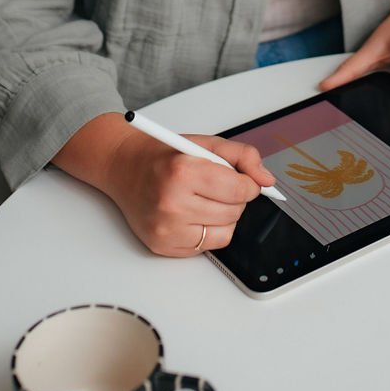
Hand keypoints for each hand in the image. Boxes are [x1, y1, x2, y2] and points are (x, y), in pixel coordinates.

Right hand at [54, 114, 276, 256]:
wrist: (123, 168)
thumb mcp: (205, 143)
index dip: (248, 184)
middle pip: (234, 212)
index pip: (239, 189)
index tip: (243, 179)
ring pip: (225, 232)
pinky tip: (192, 213)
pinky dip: (208, 231)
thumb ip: (243, 156)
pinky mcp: (163, 246)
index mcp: (182, 171)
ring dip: (224, 216)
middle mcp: (172, 203)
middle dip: (235, 198)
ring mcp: (166, 228)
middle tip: (217, 185)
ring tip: (205, 199)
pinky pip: (207, 247)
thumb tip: (266, 180)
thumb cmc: (164, 155)